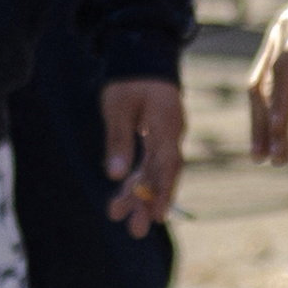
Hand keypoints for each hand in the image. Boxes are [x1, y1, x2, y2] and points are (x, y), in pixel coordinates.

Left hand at [100, 78, 185, 233]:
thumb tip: (115, 175)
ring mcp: (165, 137)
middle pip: (164, 174)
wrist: (142, 56)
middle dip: (150, 202)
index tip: (156, 215)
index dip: (163, 190)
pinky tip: (123, 198)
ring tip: (122, 219)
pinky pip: (148, 164)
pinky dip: (136, 180)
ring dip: (140, 195)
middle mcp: (172, 134)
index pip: (168, 163)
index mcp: (168, 124)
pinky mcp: (155, 138)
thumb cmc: (128, 78)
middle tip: (136, 231)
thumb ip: (118, 140)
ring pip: (155, 172)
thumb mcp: (117, 106)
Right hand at [247, 0, 287, 162]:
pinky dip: (264, 100)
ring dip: (258, 117)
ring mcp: (278, 33)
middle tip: (266, 159)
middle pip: (262, 83)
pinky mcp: (280, 37)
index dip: (279, 110)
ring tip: (264, 151)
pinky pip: (264, 72)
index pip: (284, 76)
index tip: (278, 140)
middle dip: (262, 123)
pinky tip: (269, 124)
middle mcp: (284, 31)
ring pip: (258, 79)